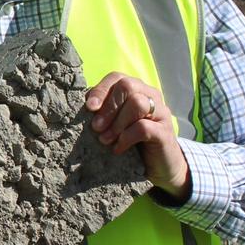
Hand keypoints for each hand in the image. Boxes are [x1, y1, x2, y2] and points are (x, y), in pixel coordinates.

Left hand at [84, 72, 190, 200]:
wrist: (159, 166)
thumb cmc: (132, 141)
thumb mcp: (115, 123)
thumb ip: (103, 111)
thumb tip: (78, 108)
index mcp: (137, 89)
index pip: (117, 77)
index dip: (101, 89)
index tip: (89, 108)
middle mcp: (151, 96)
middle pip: (128, 86)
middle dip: (108, 107)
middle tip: (96, 128)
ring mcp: (161, 113)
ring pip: (137, 103)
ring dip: (116, 123)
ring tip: (105, 140)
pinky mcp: (166, 133)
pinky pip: (144, 127)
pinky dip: (126, 138)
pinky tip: (118, 148)